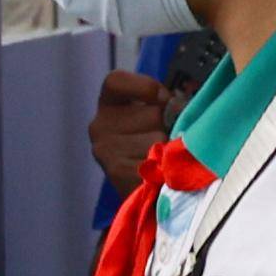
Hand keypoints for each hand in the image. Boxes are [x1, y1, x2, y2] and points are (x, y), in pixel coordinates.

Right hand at [87, 63, 169, 196]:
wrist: (148, 194)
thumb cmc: (154, 146)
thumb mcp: (156, 115)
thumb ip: (164, 104)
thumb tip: (176, 108)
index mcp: (108, 105)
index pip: (116, 81)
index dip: (145, 87)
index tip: (163, 99)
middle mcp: (99, 127)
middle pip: (152, 113)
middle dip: (167, 126)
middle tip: (166, 139)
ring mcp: (106, 150)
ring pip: (157, 138)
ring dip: (168, 149)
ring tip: (162, 159)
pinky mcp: (117, 172)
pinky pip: (155, 161)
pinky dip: (164, 167)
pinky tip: (158, 173)